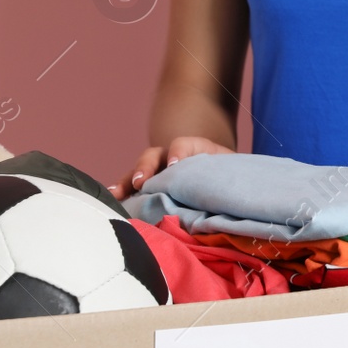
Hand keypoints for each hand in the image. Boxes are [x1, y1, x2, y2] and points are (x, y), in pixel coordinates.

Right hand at [109, 136, 232, 199]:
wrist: (223, 176)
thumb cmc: (227, 174)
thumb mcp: (232, 170)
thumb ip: (230, 177)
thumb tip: (233, 197)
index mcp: (195, 149)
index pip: (183, 145)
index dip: (178, 153)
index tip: (175, 165)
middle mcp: (171, 157)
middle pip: (154, 156)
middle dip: (146, 167)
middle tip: (141, 182)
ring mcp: (158, 171)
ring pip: (138, 172)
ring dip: (126, 182)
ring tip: (116, 194)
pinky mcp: (151, 186)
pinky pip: (133, 188)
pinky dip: (124, 194)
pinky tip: (114, 202)